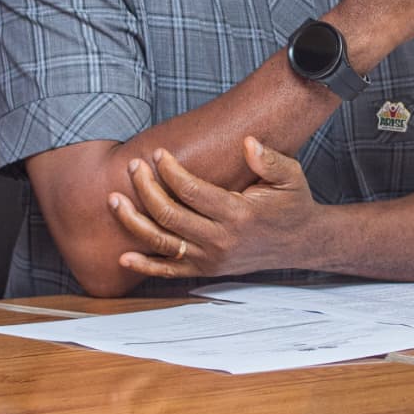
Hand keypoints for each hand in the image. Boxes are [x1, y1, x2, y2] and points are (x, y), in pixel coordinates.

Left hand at [109, 138, 325, 279]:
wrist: (300, 242)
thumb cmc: (291, 204)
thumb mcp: (290, 176)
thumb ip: (270, 159)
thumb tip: (248, 142)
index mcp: (238, 214)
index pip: (191, 190)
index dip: (169, 170)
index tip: (158, 153)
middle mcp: (221, 239)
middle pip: (168, 214)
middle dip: (145, 188)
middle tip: (133, 167)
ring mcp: (210, 258)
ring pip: (161, 242)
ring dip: (133, 221)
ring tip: (114, 200)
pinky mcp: (206, 270)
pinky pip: (169, 271)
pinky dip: (145, 266)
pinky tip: (124, 256)